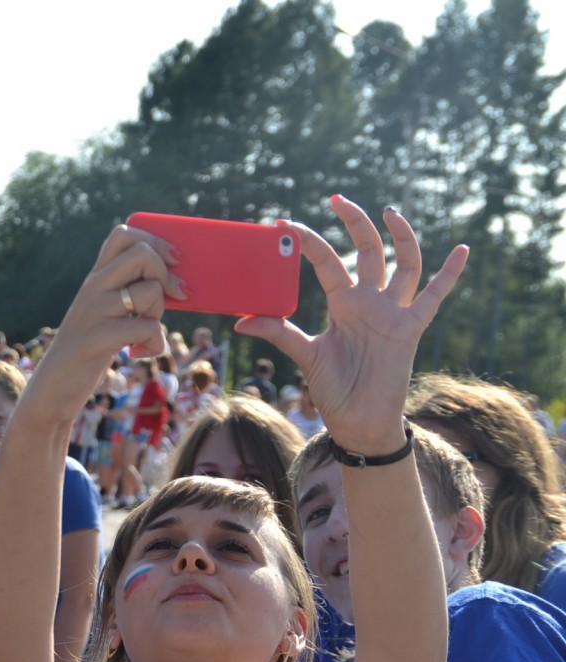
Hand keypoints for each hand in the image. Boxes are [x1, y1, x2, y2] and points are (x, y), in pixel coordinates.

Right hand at [28, 225, 185, 421]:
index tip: (173, 261)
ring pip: (151, 292)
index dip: (155, 242)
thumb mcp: (104, 313)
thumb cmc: (89, 348)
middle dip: (165, 276)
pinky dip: (153, 345)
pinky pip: (147, 329)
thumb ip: (127, 292)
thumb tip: (175, 282)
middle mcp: (93, 287)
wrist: (54, 385)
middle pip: (143, 254)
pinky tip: (138, 353)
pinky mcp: (99, 338)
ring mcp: (95, 311)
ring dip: (159, 315)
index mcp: (95, 277)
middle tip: (162, 301)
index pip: (123, 235)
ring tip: (143, 333)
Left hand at [236, 196, 467, 452]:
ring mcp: (392, 312)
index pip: (327, 261)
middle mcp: (368, 301)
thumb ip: (279, 334)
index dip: (309, 242)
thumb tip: (240, 323)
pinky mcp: (412, 328)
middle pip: (367, 250)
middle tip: (336, 198)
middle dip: (354, 223)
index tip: (285, 224)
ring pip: (402, 263)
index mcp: (342, 303)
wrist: (358, 421)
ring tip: (389, 211)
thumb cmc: (333, 389)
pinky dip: (450, 274)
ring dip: (400, 236)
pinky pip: (435, 296)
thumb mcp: (304, 356)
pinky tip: (462, 250)